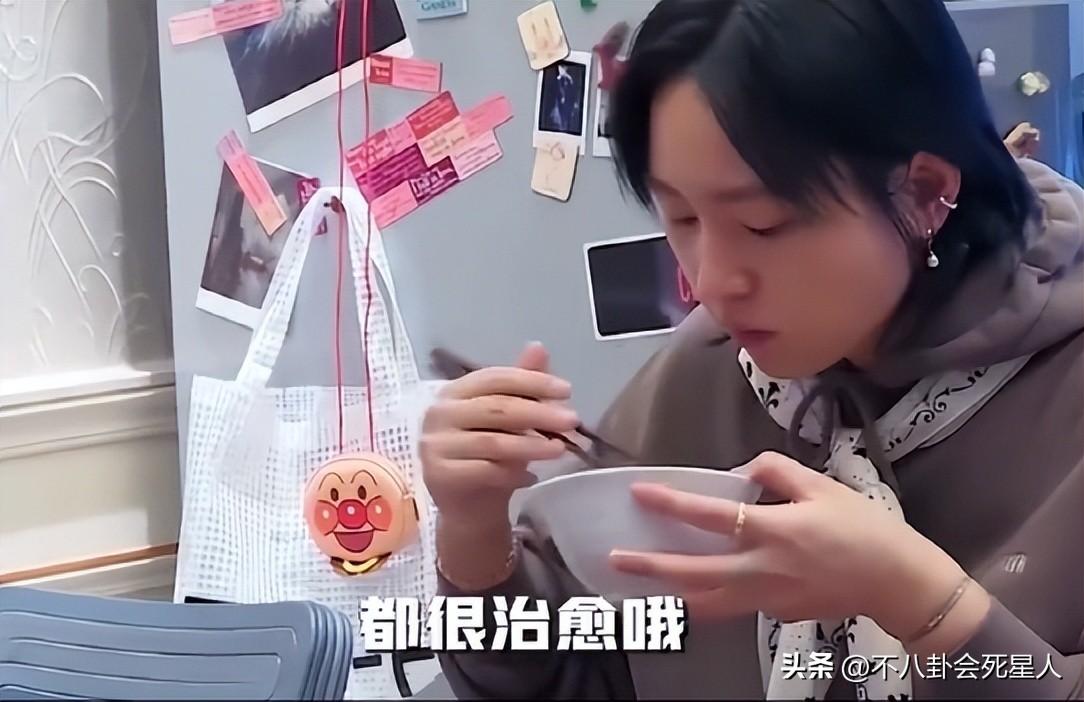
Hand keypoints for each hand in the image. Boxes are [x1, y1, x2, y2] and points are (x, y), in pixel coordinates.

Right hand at [421, 342, 579, 526]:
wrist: (467, 507)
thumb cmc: (487, 456)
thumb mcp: (508, 419)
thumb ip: (521, 386)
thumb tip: (538, 347)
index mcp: (453, 392)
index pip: (495, 377)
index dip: (532, 381)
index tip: (567, 390)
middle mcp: (438, 414)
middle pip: (496, 408)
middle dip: (539, 413)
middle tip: (571, 420)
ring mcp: (435, 445)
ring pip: (493, 441)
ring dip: (532, 445)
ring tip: (559, 449)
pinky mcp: (439, 475)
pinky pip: (485, 471)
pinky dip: (513, 473)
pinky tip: (531, 476)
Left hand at [608, 451, 988, 648]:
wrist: (898, 582)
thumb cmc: (864, 528)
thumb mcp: (822, 486)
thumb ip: (777, 471)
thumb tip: (743, 472)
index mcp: (773, 531)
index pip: (710, 516)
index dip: (672, 503)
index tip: (640, 493)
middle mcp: (763, 569)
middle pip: (694, 573)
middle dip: (651, 568)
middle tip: (615, 561)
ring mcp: (767, 598)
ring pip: (707, 603)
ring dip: (670, 594)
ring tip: (639, 586)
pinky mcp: (776, 614)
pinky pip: (734, 606)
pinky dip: (707, 600)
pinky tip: (692, 589)